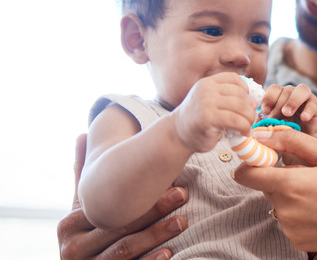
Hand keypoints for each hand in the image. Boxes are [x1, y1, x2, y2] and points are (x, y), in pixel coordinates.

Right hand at [58, 134, 188, 258]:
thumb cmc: (87, 232)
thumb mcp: (82, 207)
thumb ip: (83, 176)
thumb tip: (82, 134)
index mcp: (68, 225)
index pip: (108, 207)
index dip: (138, 193)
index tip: (168, 179)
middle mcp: (73, 249)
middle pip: (118, 227)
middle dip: (153, 210)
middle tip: (183, 194)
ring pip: (124, 251)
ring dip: (156, 235)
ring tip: (182, 221)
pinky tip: (169, 253)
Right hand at [173, 72, 255, 152]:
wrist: (177, 134)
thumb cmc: (198, 120)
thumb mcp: (210, 101)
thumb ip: (228, 98)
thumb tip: (254, 102)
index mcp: (208, 82)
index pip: (234, 78)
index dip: (245, 90)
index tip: (246, 103)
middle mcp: (206, 89)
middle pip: (240, 94)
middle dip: (250, 108)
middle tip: (250, 119)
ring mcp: (206, 102)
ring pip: (240, 106)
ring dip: (249, 119)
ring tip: (248, 127)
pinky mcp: (208, 118)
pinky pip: (235, 120)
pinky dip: (244, 127)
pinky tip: (244, 133)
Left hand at [233, 129, 316, 253]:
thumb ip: (292, 142)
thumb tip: (262, 134)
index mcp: (291, 185)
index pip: (246, 174)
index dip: (253, 161)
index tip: (267, 154)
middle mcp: (286, 212)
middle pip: (265, 187)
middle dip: (280, 175)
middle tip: (311, 171)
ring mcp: (292, 230)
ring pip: (278, 203)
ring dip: (292, 194)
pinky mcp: (301, 243)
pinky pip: (289, 221)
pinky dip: (301, 212)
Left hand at [260, 84, 316, 137]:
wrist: (305, 138)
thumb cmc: (285, 130)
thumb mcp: (272, 127)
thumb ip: (263, 123)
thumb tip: (253, 126)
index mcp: (279, 96)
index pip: (273, 89)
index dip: (268, 98)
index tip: (264, 110)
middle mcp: (292, 93)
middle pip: (285, 90)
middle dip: (278, 105)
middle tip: (274, 118)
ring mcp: (305, 98)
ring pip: (301, 90)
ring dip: (292, 101)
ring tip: (287, 113)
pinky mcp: (316, 105)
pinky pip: (313, 103)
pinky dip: (308, 110)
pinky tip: (304, 118)